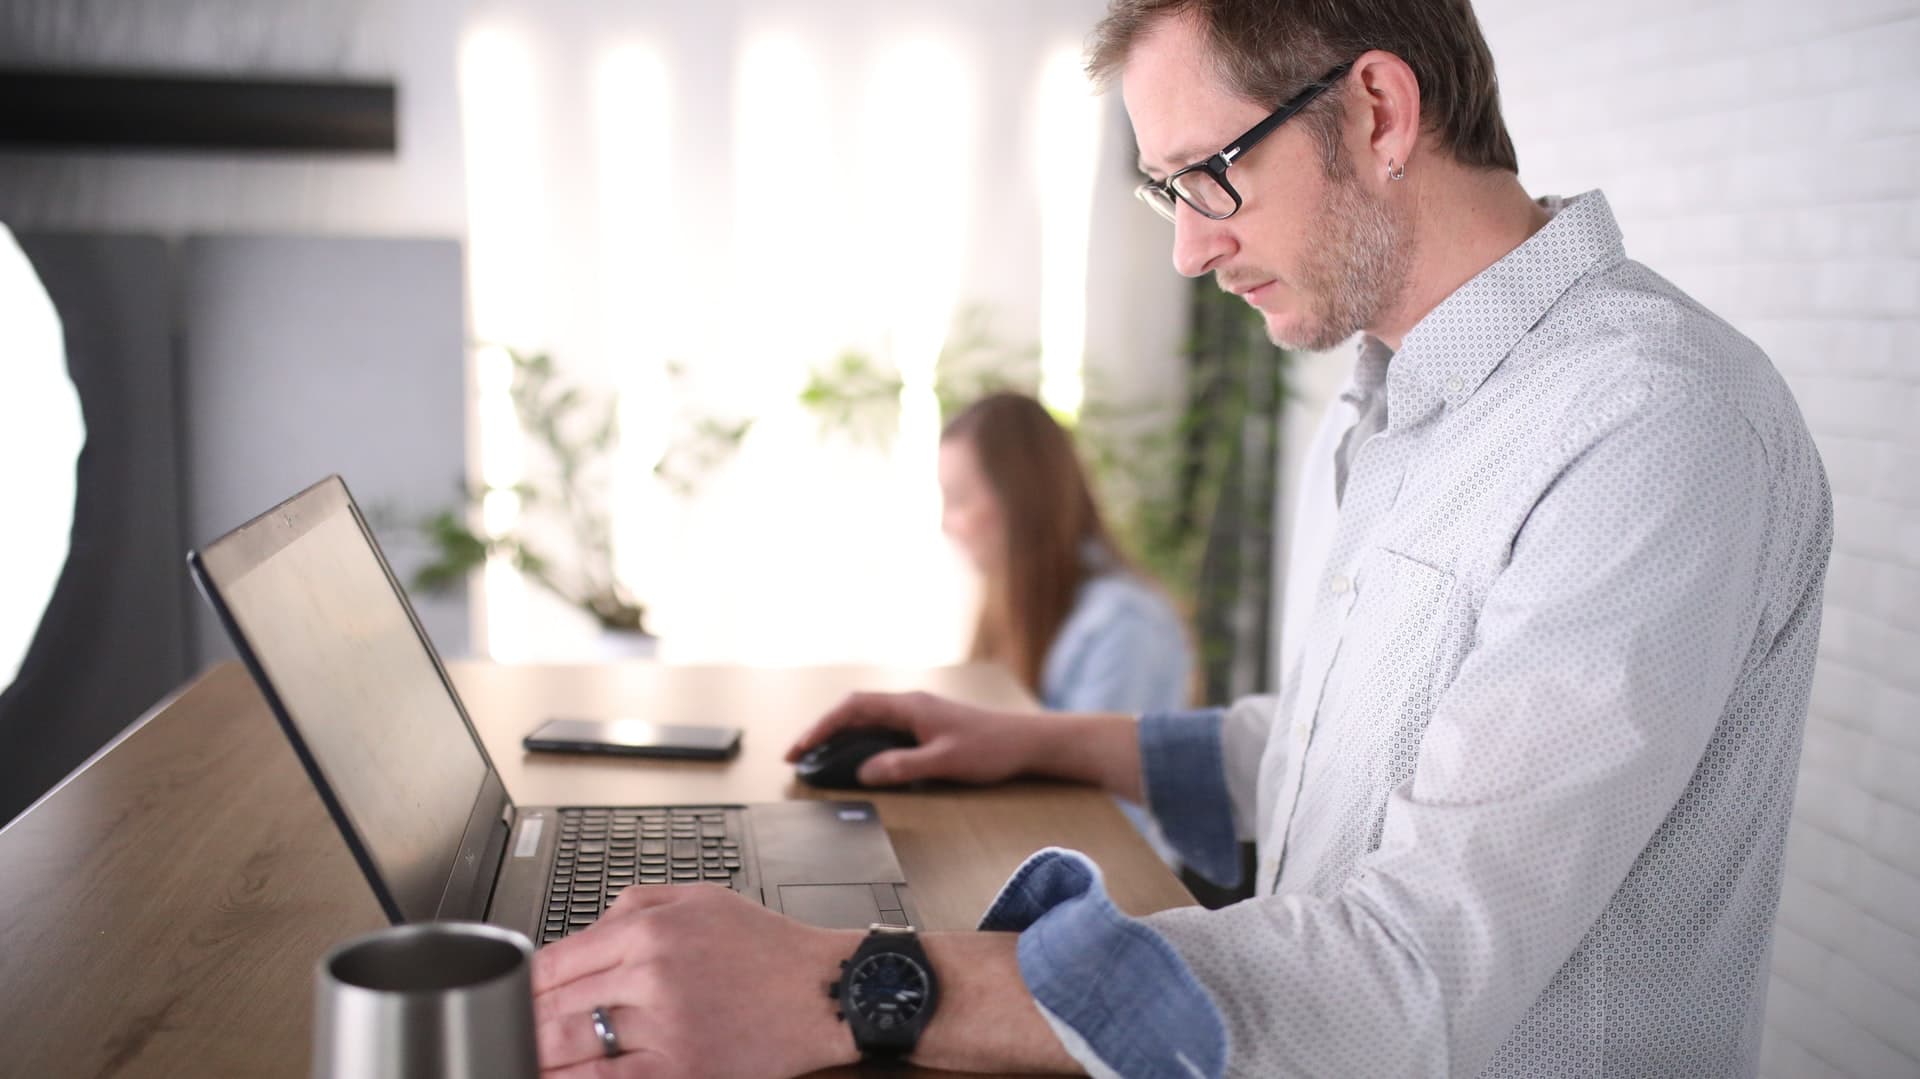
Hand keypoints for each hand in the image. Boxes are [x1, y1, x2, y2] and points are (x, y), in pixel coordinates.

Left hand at [531, 884, 858, 1077]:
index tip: (509, 997)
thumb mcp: (701, 898)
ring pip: (572, 1045)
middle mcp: (651, 975)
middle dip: (523, 1023)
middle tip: (503, 1034)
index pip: (557, 960)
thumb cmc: (768, 947)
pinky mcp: (680, 1069)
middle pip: (556, 1004)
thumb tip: (584, 930)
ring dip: (535, 1056)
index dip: (522, 985)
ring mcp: (664, 1026)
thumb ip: (635, 904)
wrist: (823, 990)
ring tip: (517, 1061)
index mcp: (650, 930)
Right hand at [786, 691, 1045, 786]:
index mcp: (909, 706)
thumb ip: (902, 766)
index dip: (820, 727)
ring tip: (817, 757)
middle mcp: (910, 704)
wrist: (1027, 742)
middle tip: (797, 756)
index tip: (799, 748)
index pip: (852, 709)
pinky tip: (856, 757)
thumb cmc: (991, 748)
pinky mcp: (926, 725)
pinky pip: (882, 727)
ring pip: (867, 718)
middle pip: (853, 710)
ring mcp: (918, 713)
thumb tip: (864, 773)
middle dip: (821, 730)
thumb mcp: (944, 762)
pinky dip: (860, 739)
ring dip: (839, 734)